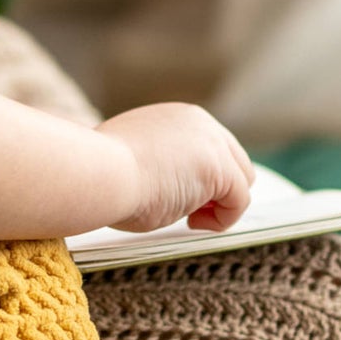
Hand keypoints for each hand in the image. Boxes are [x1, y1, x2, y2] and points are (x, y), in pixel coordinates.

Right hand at [94, 105, 256, 233]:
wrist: (98, 173)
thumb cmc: (104, 171)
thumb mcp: (136, 157)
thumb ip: (160, 161)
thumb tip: (166, 183)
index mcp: (179, 117)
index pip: (212, 147)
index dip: (204, 179)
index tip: (180, 198)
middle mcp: (201, 123)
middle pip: (235, 161)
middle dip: (217, 190)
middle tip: (188, 211)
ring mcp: (212, 143)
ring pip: (242, 180)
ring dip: (220, 204)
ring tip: (189, 217)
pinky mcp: (219, 169)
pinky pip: (239, 201)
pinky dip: (221, 219)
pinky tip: (192, 222)